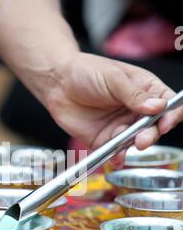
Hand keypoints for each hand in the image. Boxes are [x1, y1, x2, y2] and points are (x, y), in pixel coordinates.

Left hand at [45, 53, 180, 166]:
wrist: (58, 83)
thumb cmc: (86, 71)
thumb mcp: (113, 78)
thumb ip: (134, 95)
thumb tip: (159, 106)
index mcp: (145, 90)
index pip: (168, 104)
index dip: (171, 114)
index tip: (165, 122)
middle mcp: (136, 111)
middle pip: (155, 127)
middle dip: (152, 135)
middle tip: (143, 139)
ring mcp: (122, 126)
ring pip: (137, 141)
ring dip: (135, 146)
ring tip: (130, 146)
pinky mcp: (105, 140)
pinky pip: (116, 152)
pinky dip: (118, 157)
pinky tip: (117, 158)